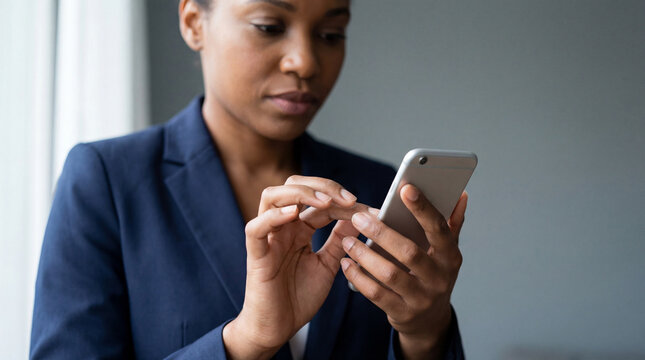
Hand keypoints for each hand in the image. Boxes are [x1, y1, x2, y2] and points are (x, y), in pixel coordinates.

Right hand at [223, 176, 368, 359]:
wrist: (278, 329)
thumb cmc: (299, 298)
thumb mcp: (328, 264)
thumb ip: (340, 240)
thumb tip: (362, 218)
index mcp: (299, 228)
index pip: (319, 199)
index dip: (342, 199)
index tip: (369, 209)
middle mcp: (282, 227)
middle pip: (294, 185)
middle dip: (323, 186)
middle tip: (349, 199)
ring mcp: (267, 238)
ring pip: (272, 197)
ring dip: (300, 193)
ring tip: (326, 202)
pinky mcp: (256, 254)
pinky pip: (255, 227)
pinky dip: (273, 217)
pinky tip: (294, 215)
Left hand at [340, 184, 466, 359]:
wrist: (430, 321)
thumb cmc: (433, 274)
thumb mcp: (446, 252)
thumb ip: (451, 222)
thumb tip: (461, 194)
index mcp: (450, 256)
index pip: (439, 229)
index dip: (423, 209)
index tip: (406, 189)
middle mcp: (439, 278)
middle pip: (409, 252)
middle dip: (381, 233)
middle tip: (358, 217)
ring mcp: (422, 298)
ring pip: (390, 274)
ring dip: (365, 255)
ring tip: (348, 240)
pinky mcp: (403, 313)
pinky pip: (376, 294)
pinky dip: (359, 278)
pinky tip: (346, 264)